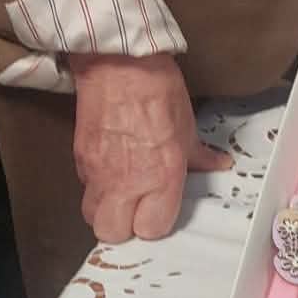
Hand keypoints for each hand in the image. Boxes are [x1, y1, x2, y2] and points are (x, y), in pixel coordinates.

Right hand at [71, 53, 231, 242]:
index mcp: (161, 177)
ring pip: (91, 215)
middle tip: (136, 210)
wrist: (121, 64)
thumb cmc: (159, 92)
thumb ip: (200, 157)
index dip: (156, 224)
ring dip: (105, 210)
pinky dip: (94, 186)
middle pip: (112, 233)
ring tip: (120, 195)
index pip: (152, 229)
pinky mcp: (80, 157)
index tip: (160, 211)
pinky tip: (108, 170)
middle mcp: (128, 182)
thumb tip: (217, 165)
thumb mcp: (188, 128)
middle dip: (124, 227)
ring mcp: (99, 172)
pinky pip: (84, 186)